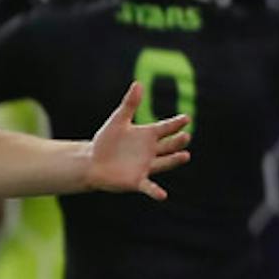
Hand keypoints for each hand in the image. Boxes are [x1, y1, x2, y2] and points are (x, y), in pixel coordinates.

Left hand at [85, 82, 189, 200]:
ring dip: (174, 160)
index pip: (165, 128)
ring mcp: (146, 166)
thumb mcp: (118, 121)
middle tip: (186, 136)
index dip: (175, 123)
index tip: (186, 118)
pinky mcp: (137, 181)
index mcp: (148, 135)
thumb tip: (138, 83)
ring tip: (185, 156)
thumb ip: (129, 104)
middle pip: (169, 145)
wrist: (92, 161)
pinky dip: (155, 191)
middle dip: (177, 141)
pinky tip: (162, 196)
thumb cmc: (106, 141)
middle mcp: (151, 151)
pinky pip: (149, 187)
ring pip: (164, 163)